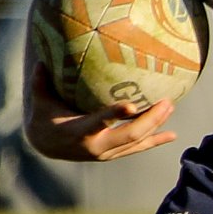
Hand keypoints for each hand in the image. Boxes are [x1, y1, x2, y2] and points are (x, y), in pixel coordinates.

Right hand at [24, 65, 174, 161]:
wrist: (47, 147)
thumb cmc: (44, 118)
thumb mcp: (41, 102)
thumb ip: (41, 82)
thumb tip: (40, 59)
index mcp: (79, 131)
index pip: (99, 122)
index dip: (115, 114)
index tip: (131, 104)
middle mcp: (97, 146)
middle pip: (130, 134)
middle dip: (150, 119)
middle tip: (167, 102)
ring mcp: (107, 152)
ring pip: (137, 140)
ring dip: (156, 125)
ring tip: (171, 107)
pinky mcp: (113, 154)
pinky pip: (138, 147)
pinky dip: (155, 141)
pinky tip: (172, 135)